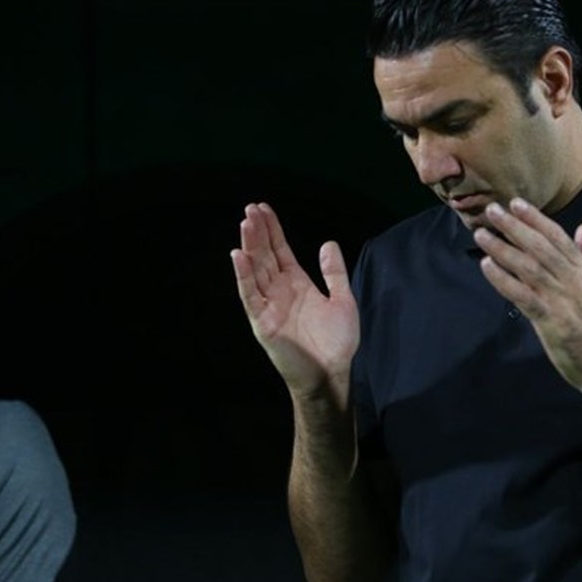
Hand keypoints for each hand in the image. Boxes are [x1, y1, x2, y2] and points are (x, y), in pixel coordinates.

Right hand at [231, 203, 358, 401]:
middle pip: (265, 255)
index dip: (272, 230)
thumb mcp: (343, 300)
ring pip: (255, 270)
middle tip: (250, 209)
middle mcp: (279, 291)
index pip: (279, 251)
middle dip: (258, 232)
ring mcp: (268, 305)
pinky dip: (243, 276)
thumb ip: (334, 273)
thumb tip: (328, 243)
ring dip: (249, 247)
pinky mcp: (262, 322)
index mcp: (297, 284)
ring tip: (245, 223)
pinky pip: (250, 296)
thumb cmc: (337, 342)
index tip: (263, 208)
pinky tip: (238, 256)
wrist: (331, 373)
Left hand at [474, 198, 581, 396]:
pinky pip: (521, 295)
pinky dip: (502, 279)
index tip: (516, 203)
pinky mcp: (548, 319)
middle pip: (539, 246)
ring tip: (482, 234)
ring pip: (527, 267)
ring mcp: (559, 298)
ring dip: (502, 249)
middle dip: (514, 226)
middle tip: (492, 210)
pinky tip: (486, 265)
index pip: (557, 236)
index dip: (536, 218)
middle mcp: (571, 279)